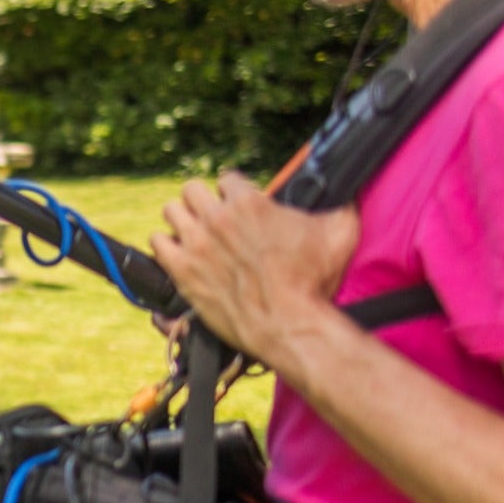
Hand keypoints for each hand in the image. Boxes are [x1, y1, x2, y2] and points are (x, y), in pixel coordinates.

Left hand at [152, 172, 360, 364]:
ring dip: (183, 219)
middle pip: (192, 189)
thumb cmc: (315, 282)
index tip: (241, 204)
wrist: (290, 324)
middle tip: (214, 217)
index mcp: (248, 203)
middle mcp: (217, 218)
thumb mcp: (341, 233)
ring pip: (172, 211)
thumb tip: (345, 189)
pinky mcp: (182, 270)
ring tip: (194, 232)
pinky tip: (178, 251)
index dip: (235, 191)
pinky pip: (158, 242)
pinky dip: (166, 244)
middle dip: (204, 200)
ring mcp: (196, 244)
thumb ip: (341, 204)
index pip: (227, 178)